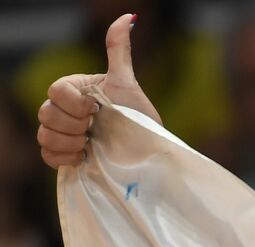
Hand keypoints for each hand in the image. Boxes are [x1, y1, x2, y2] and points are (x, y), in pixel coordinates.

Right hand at [36, 14, 160, 168]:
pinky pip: (47, 155)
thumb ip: (118, 50)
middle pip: (46, 114)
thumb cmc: (137, 115)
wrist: (146, 150)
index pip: (55, 91)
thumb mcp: (126, 82)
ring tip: (91, 143)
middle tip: (95, 129)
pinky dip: (64, 158)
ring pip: (44, 136)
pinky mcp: (64, 155)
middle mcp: (62, 110)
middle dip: (75, 124)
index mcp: (72, 90)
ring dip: (70, 142)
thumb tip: (127, 17)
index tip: (97, 109)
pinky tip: (84, 156)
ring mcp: (62, 133)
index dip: (75, 104)